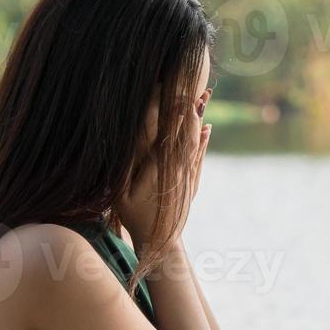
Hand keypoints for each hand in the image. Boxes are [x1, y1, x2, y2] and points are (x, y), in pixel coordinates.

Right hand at [116, 92, 211, 243]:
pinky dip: (203, 141)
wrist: (160, 242)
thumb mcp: (122, 192)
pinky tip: (206, 129)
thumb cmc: (134, 217)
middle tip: (196, 87)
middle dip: (191, 110)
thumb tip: (135, 140)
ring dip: (199, 120)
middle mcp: (179, 169)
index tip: (178, 93)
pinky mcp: (192, 184)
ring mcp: (188, 177)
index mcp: (162, 168)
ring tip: (204, 99)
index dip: (175, 113)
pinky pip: (199, 157)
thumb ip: (129, 166)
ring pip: (196, 143)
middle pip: (187, 133)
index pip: (170, 133)